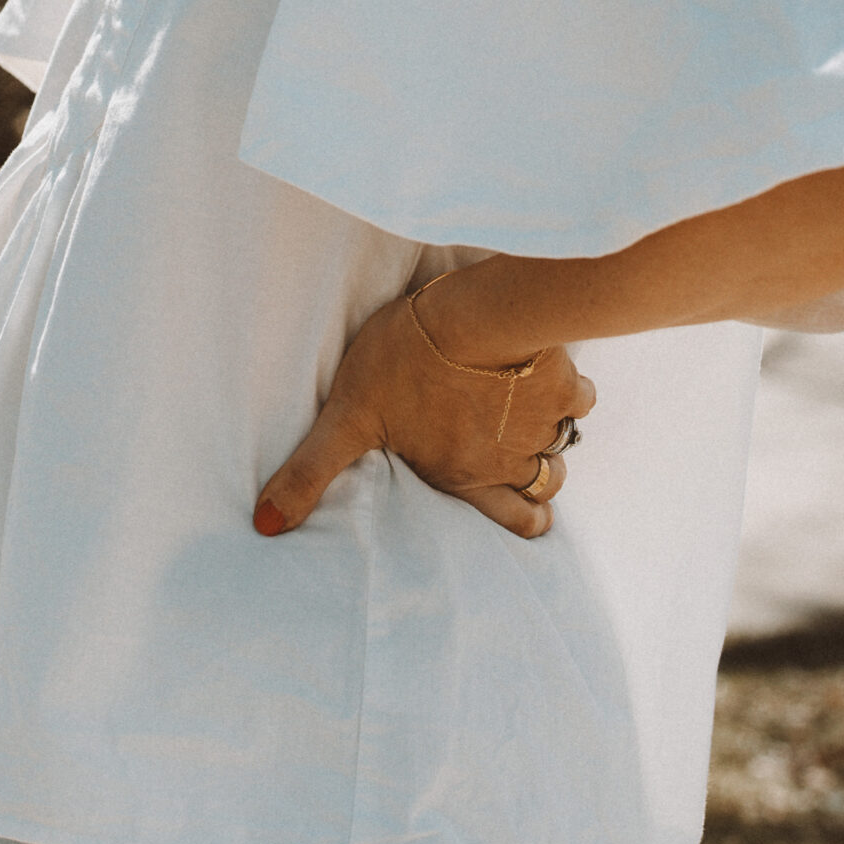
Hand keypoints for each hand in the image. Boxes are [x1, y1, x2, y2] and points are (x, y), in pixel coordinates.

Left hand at [255, 281, 595, 539]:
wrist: (473, 316)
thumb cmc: (406, 365)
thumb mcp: (346, 419)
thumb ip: (311, 473)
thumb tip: (263, 527)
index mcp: (464, 477)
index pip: (509, 519)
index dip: (522, 524)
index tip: (530, 523)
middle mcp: (508, 460)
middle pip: (542, 488)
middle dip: (539, 487)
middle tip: (535, 479)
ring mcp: (541, 423)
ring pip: (560, 445)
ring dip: (550, 436)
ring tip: (533, 420)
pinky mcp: (562, 381)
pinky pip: (579, 396)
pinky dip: (569, 390)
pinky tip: (553, 373)